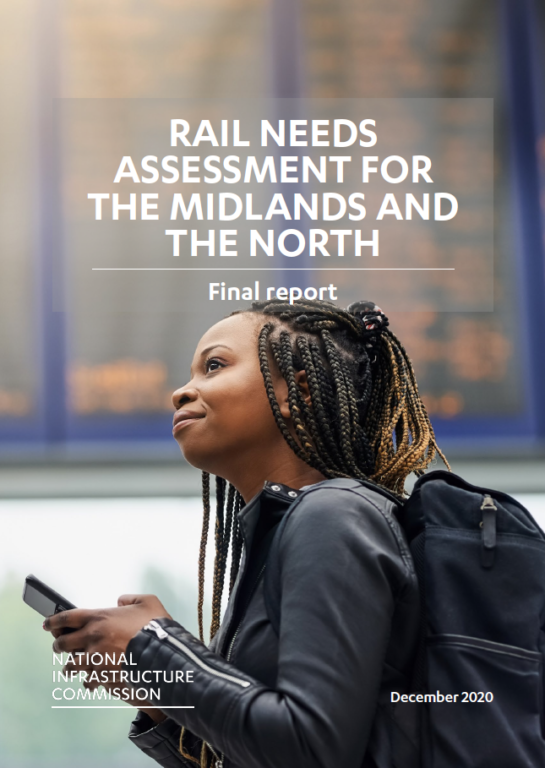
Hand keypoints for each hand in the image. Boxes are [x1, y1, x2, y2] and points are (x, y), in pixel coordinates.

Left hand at [44, 594, 170, 711]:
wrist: (160, 653)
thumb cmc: (155, 626)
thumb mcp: (147, 602)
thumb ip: (132, 598)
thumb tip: (121, 601)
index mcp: (99, 617)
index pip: (66, 618)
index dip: (53, 621)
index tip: (47, 624)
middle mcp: (92, 637)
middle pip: (63, 643)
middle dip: (58, 645)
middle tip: (59, 646)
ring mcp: (95, 658)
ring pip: (71, 665)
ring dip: (70, 666)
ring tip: (70, 668)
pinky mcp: (102, 674)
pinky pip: (87, 680)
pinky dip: (88, 682)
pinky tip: (90, 682)